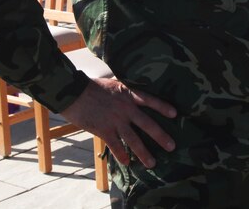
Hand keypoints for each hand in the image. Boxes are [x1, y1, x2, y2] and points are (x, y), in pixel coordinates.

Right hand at [60, 77, 176, 167]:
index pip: (150, 100)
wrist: (73, 93)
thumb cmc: (92, 87)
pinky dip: (121, 155)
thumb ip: (126, 92)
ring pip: (133, 139)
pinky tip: (127, 163)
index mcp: (128, 94)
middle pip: (147, 124)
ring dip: (143, 153)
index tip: (175, 114)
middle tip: (172, 146)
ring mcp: (115, 121)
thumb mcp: (114, 84)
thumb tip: (134, 94)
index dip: (163, 107)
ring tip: (152, 163)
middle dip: (161, 136)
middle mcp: (125, 109)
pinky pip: (115, 145)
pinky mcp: (103, 130)